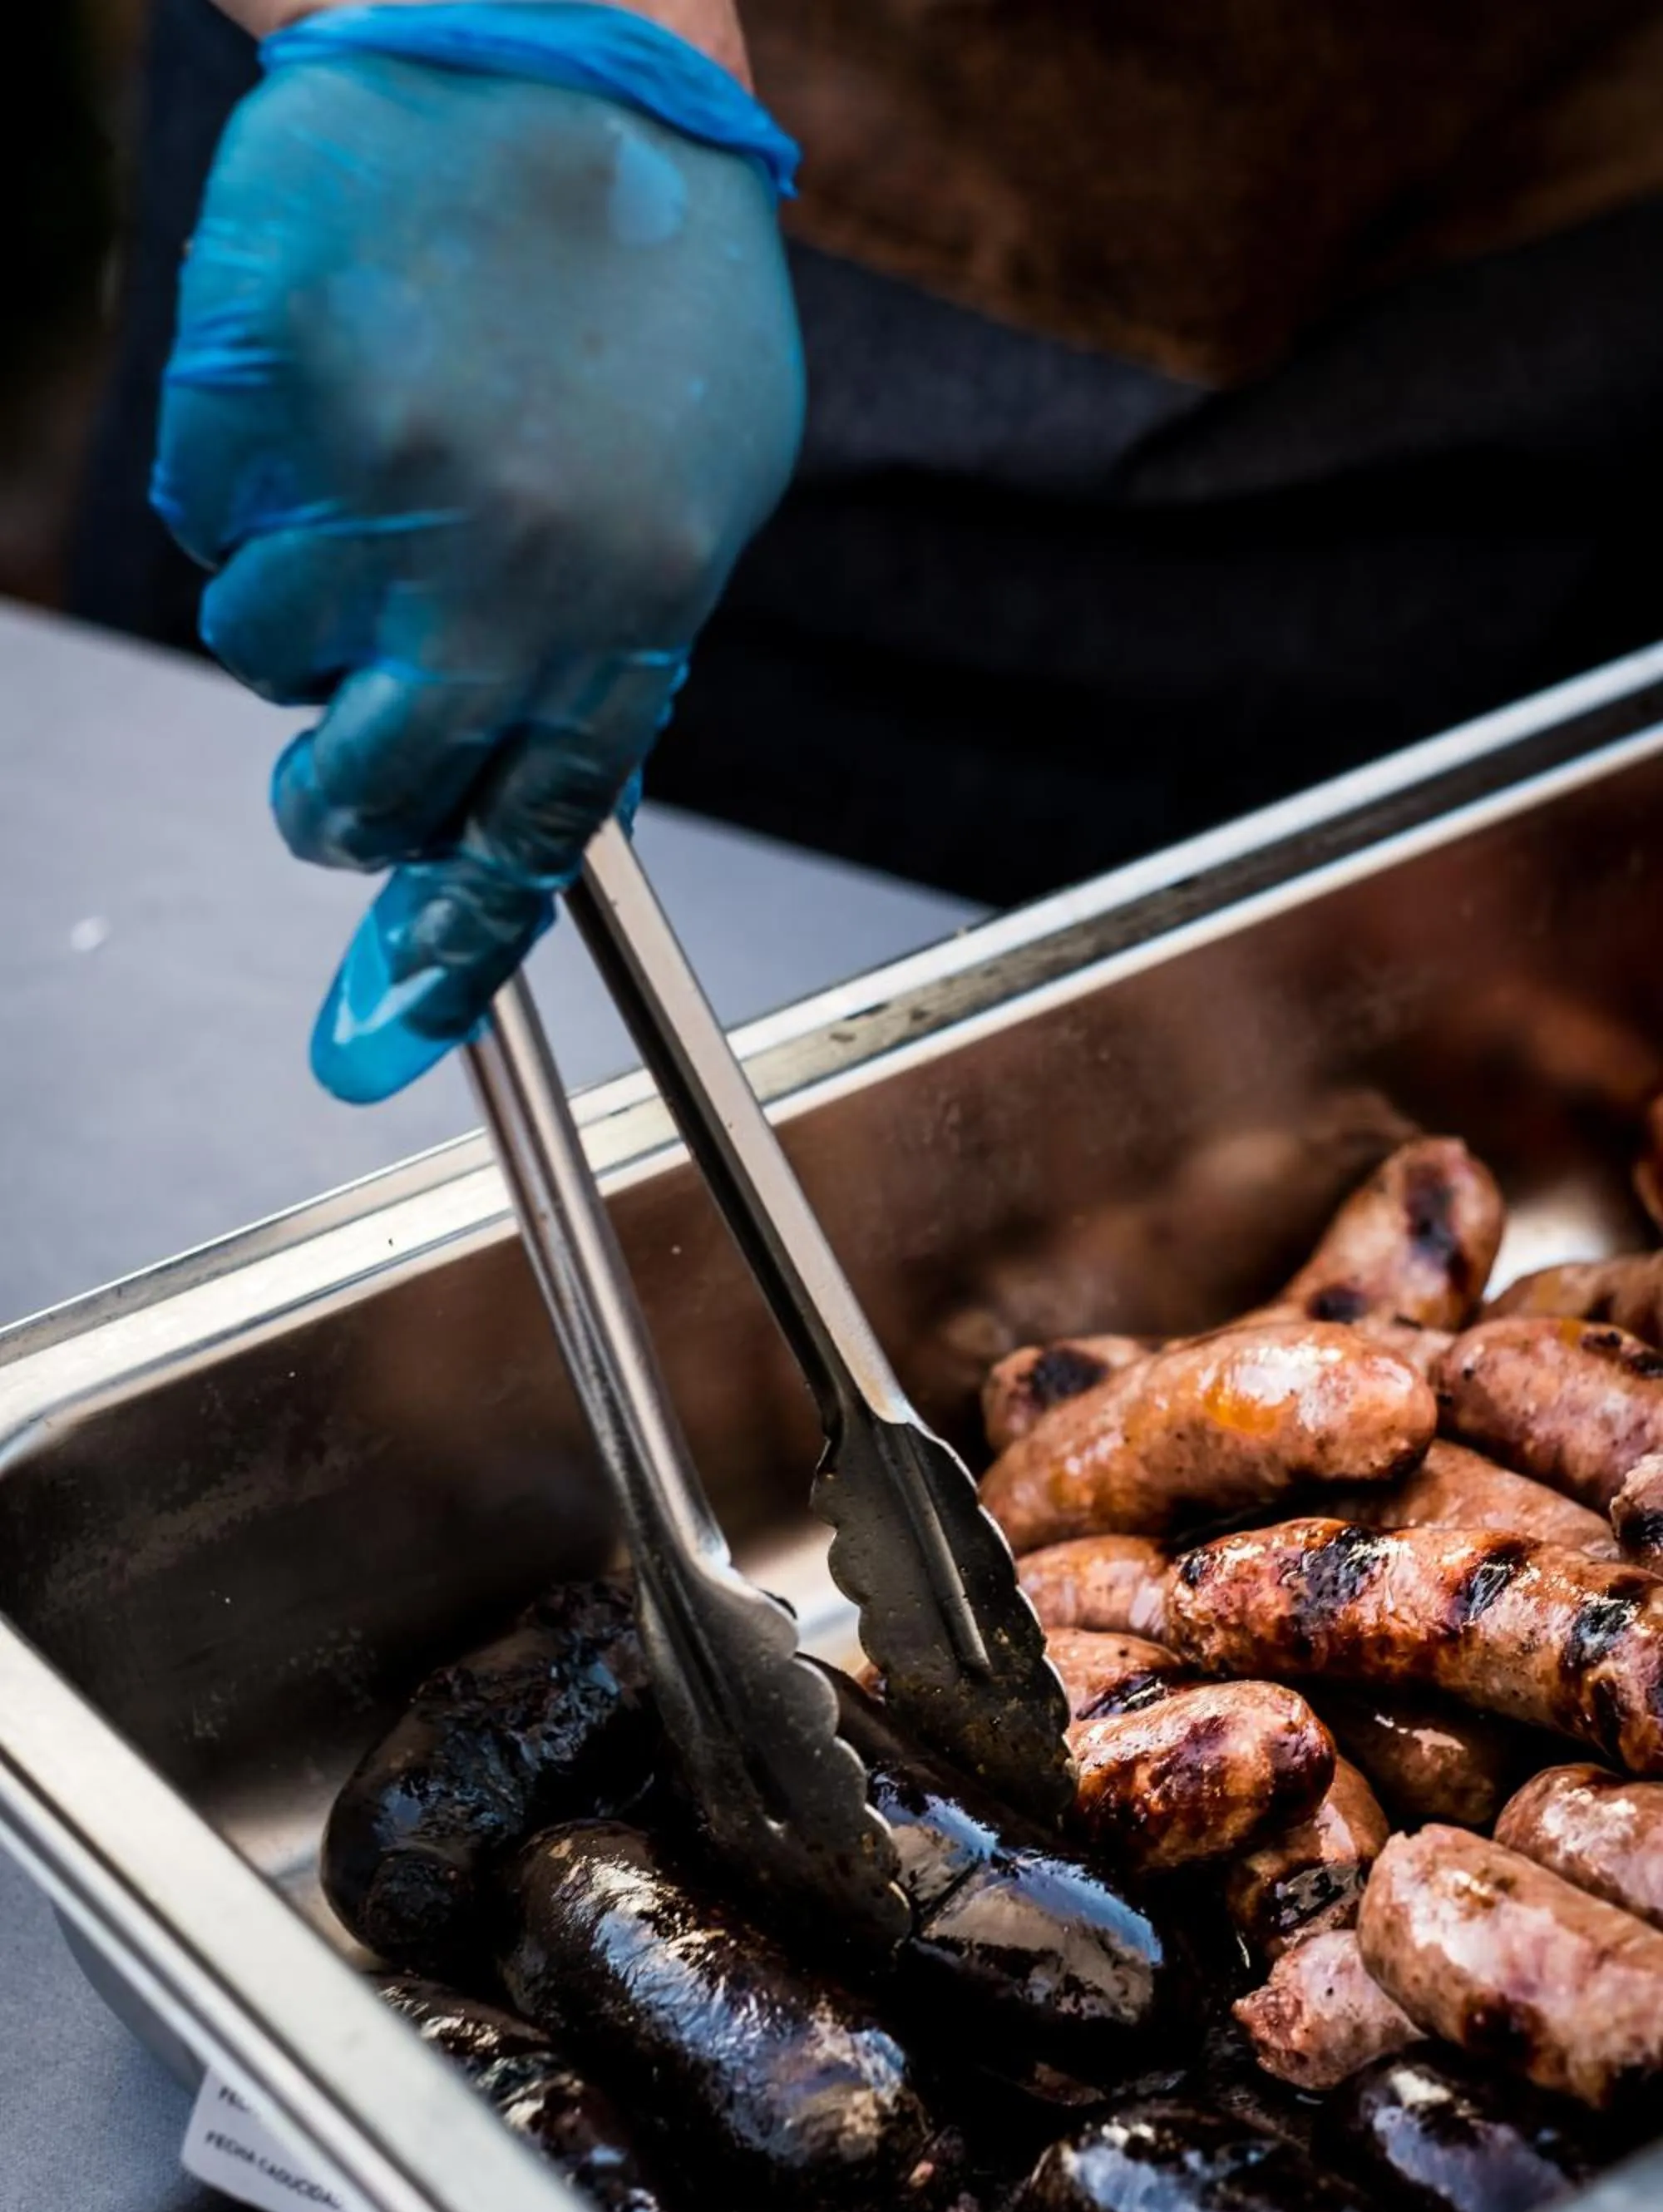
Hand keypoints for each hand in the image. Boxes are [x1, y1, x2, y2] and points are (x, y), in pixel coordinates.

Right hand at [154, 7, 801, 1098]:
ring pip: (261, 655)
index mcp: (627, 614)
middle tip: (337, 747)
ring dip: (300, 597)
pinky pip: (209, 521)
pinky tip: (334, 388)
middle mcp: (501, 577)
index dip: (441, 958)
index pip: (525, 842)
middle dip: (332, 794)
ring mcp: (370, 488)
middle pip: (357, 793)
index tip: (374, 1047)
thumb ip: (612, 665)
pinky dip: (251, 484)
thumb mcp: (691, 503)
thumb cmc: (641, 290)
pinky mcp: (261, 397)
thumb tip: (537, 821)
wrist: (558, 50)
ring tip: (383, 465)